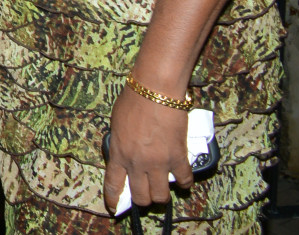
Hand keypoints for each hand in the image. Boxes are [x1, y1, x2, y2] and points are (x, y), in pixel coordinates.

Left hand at [104, 83, 193, 212]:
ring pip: (161, 196)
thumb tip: (124, 152)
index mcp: (119, 153)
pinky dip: (185, 182)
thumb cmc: (133, 100)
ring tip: (163, 189)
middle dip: (143, 200)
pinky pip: (184, 180)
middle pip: (140, 197)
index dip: (113, 199)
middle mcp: (137, 163)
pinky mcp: (178, 157)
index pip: (113, 184)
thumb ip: (120, 142)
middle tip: (146, 193)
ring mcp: (158, 163)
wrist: (155, 91)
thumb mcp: (116, 123)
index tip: (114, 206)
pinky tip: (183, 179)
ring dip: (162, 195)